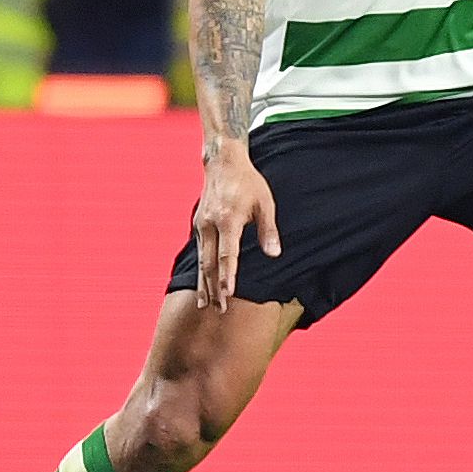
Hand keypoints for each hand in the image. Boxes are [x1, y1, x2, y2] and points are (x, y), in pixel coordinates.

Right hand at [192, 148, 279, 309]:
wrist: (222, 162)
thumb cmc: (248, 182)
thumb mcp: (265, 202)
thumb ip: (268, 230)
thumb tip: (274, 254)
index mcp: (227, 220)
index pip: (226, 254)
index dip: (227, 275)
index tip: (228, 294)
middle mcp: (210, 224)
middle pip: (210, 264)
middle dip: (214, 288)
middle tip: (219, 310)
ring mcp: (201, 225)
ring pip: (201, 261)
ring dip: (204, 285)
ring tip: (206, 305)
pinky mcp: (198, 225)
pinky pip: (199, 253)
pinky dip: (200, 271)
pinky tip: (202, 285)